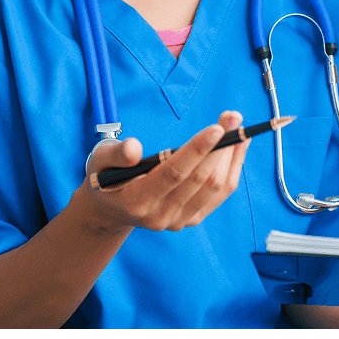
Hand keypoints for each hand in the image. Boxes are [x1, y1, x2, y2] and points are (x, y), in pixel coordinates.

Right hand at [75, 110, 249, 232]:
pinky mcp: (191, 219)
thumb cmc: (106, 176)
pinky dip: (233, 167)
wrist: (112, 208)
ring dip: (232, 155)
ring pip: (215, 186)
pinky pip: (220, 193)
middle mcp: (160, 216)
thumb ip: (115, 153)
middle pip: (200, 180)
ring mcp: (178, 221)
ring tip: (238, 126)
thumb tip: (134, 148)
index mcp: (136, 201)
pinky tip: (239, 145)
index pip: (173, 174)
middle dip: (221, 146)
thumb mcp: (100, 161)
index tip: (217, 128)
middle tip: (233, 117)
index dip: (196, 151)